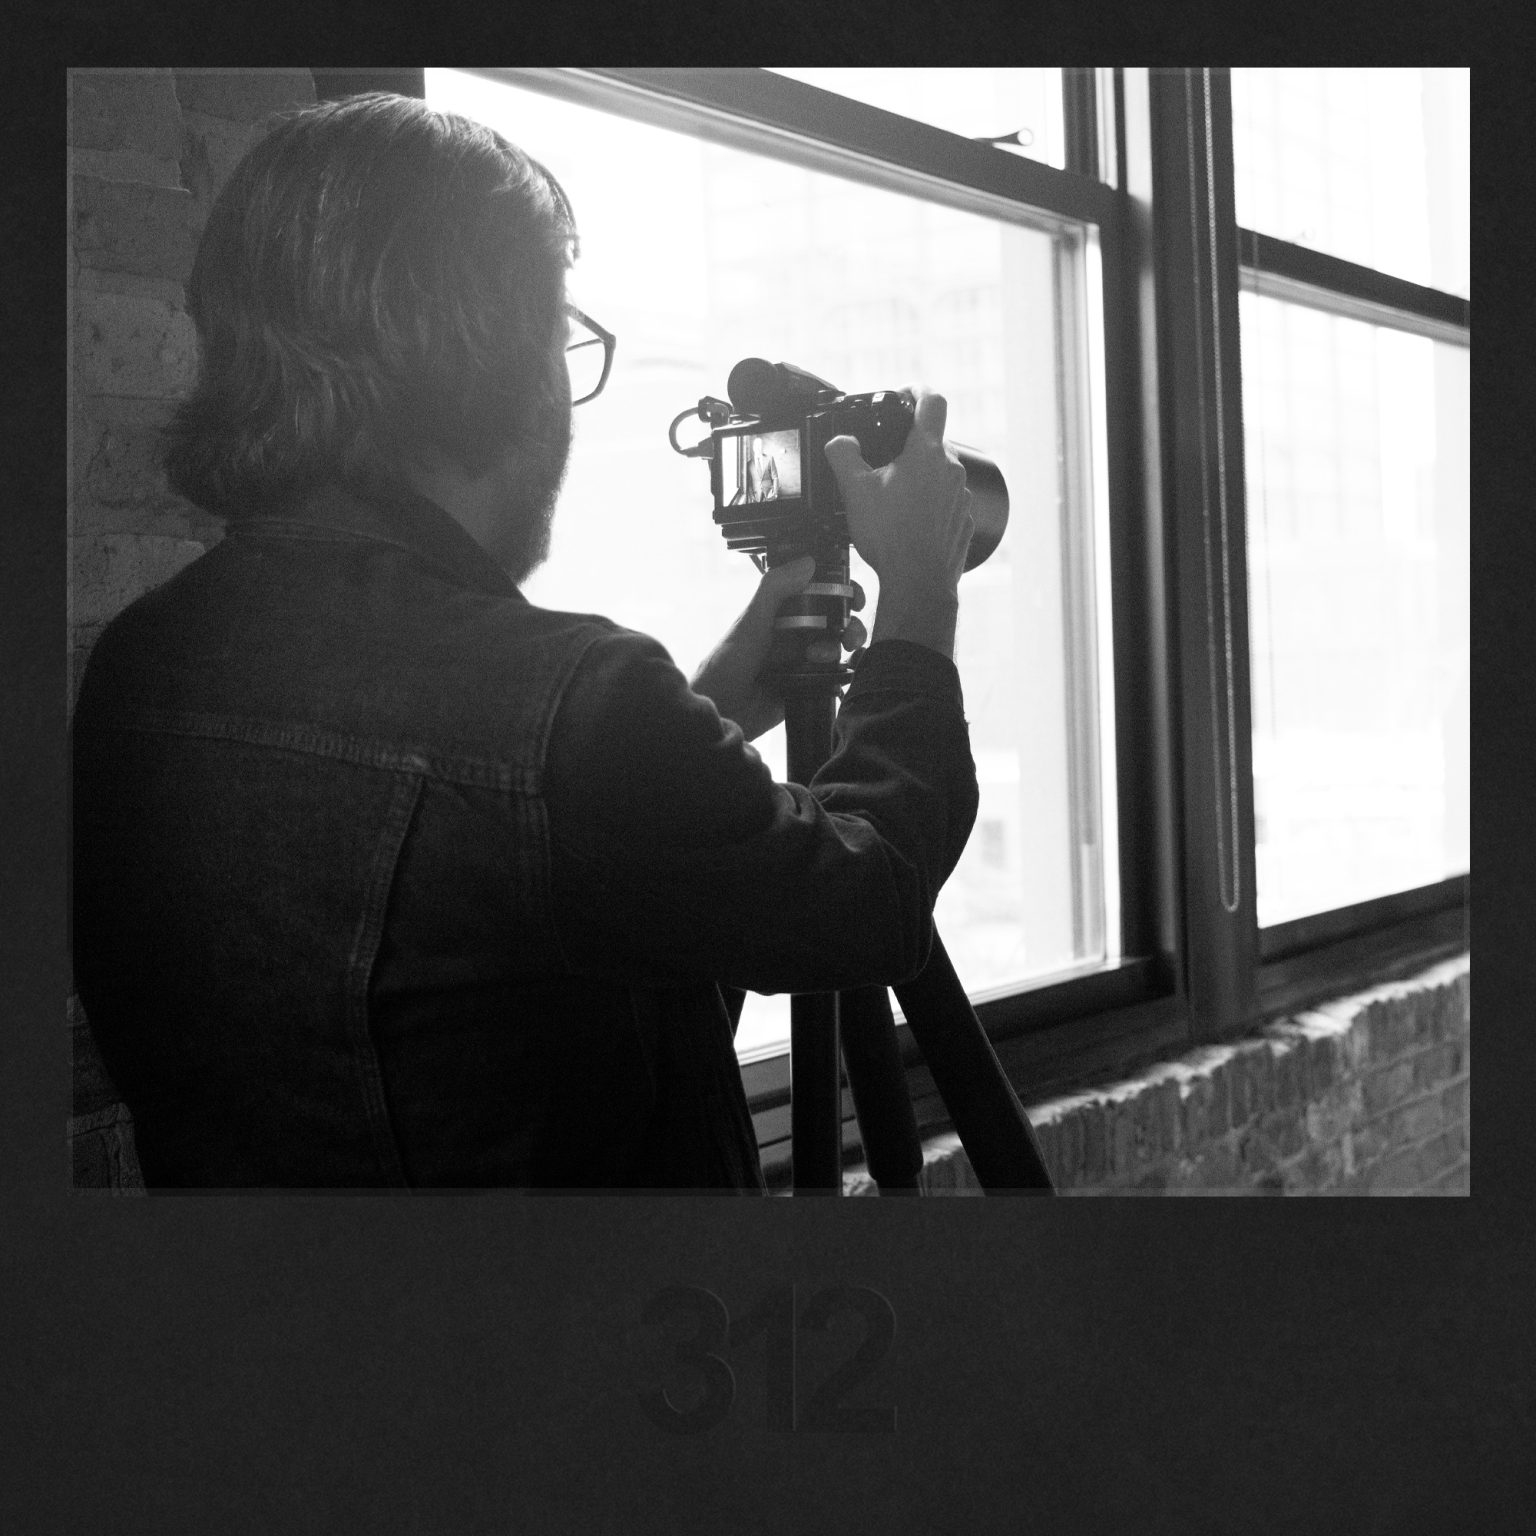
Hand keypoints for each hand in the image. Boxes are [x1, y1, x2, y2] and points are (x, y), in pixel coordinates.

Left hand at [691, 555, 867, 739]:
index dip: (839, 590)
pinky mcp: (806, 684)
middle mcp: (792, 632)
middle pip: (834, 619)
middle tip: (853, 633)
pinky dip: (840, 673)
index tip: (855, 596)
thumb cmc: (727, 662)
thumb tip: (808, 561)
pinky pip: (833, 674)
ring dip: (841, 647)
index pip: (816, 592)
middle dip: (849, 623)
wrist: (722, 710)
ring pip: (836, 646)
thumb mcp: (751, 621)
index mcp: (779, 611)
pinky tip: (833, 674)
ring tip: (826, 657)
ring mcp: (801, 658)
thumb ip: (775, 589)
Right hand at [823, 388, 972, 657]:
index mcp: (926, 453)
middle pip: (932, 442)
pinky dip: (929, 506)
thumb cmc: (890, 536)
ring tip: (892, 500)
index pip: (932, 401)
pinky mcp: (965, 521)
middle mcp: (952, 469)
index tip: (904, 396)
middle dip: (908, 448)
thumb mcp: (854, 490)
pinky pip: (946, 503)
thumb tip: (840, 442)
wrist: (917, 582)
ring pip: (939, 474)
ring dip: (919, 479)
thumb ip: (843, 455)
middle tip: (882, 464)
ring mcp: (962, 496)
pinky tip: (908, 523)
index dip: (916, 391)